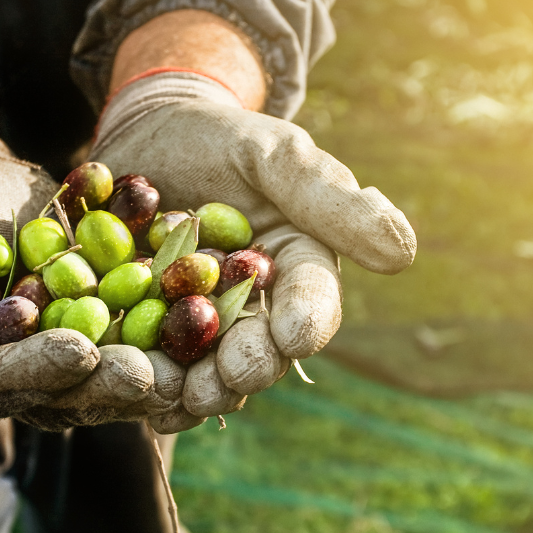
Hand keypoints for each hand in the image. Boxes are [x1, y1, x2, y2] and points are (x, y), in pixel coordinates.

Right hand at [0, 120, 170, 429]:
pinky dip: (179, 330)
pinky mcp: (113, 330)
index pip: (8, 381)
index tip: (78, 352)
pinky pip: (148, 336)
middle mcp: (29, 377)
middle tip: (152, 373)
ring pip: (119, 373)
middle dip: (113, 382)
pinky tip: (215, 321)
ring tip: (194, 360)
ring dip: (158, 369)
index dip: (43, 370)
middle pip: (73, 390)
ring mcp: (75, 357)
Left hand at [91, 71, 415, 422]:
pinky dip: (141, 379)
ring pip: (204, 368)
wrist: (147, 135)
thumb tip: (402, 253)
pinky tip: (130, 393)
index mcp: (297, 268)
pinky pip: (148, 361)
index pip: (313, 301)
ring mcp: (198, 325)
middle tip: (231, 378)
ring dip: (194, 388)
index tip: (295, 336)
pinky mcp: (146, 328)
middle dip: (248, 368)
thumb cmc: (221, 137)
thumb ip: (328, 198)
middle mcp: (254, 308)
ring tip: (179, 397)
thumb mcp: (274, 153)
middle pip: (260, 349)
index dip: (307, 321)